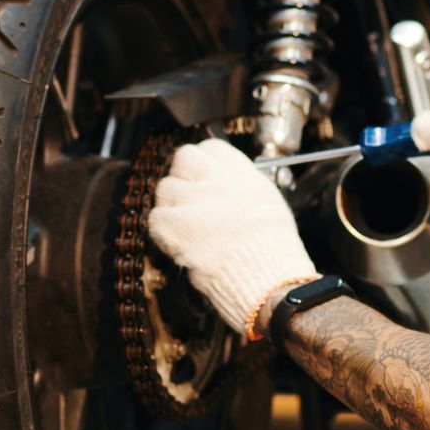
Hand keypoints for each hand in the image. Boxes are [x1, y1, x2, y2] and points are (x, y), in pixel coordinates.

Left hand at [149, 139, 319, 339]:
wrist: (268, 281)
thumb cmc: (273, 252)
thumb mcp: (269, 205)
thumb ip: (243, 188)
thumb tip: (226, 184)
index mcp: (244, 175)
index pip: (212, 148)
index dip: (204, 163)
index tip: (202, 176)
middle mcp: (218, 181)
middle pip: (184, 158)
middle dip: (183, 176)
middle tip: (188, 198)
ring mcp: (196, 200)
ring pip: (165, 187)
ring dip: (171, 205)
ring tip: (184, 225)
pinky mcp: (177, 225)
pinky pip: (156, 217)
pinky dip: (163, 231)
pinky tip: (177, 242)